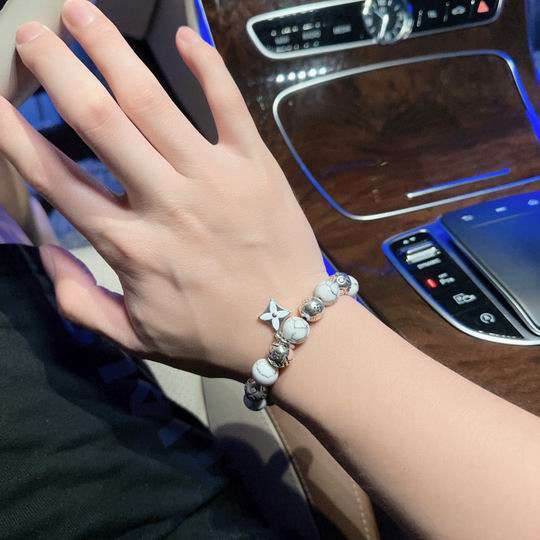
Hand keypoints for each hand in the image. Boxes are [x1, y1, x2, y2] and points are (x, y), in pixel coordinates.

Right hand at [0, 0, 326, 378]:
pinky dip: (207, 67)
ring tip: (81, 13)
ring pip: (153, 103)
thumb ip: (80, 302)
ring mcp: (213, 179)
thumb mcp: (135, 336)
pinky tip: (185, 37)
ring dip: (112, 52)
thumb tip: (45, 254)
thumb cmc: (213, 335)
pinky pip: (228, 106)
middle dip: (58, 71)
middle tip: (33, 34)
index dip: (15, 135)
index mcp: (130, 246)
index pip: (57, 179)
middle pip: (100, 123)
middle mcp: (165, 203)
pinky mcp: (255, 166)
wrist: (290, 330)